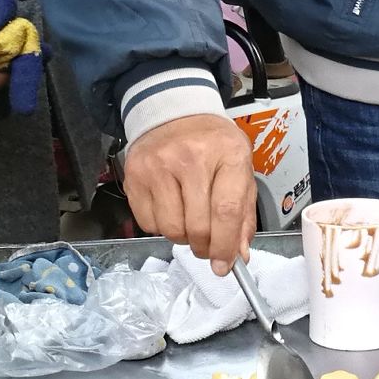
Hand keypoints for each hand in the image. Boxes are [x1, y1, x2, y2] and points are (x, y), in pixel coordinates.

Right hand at [120, 112, 255, 273]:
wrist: (175, 113)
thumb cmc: (213, 145)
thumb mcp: (240, 169)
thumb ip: (243, 214)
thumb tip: (238, 255)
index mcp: (227, 154)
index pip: (227, 211)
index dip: (226, 246)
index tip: (224, 265)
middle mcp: (191, 157)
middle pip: (198, 226)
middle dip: (204, 247)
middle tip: (207, 246)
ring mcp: (159, 165)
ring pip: (171, 229)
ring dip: (182, 237)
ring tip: (188, 221)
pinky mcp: (135, 175)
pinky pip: (148, 223)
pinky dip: (161, 227)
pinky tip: (170, 208)